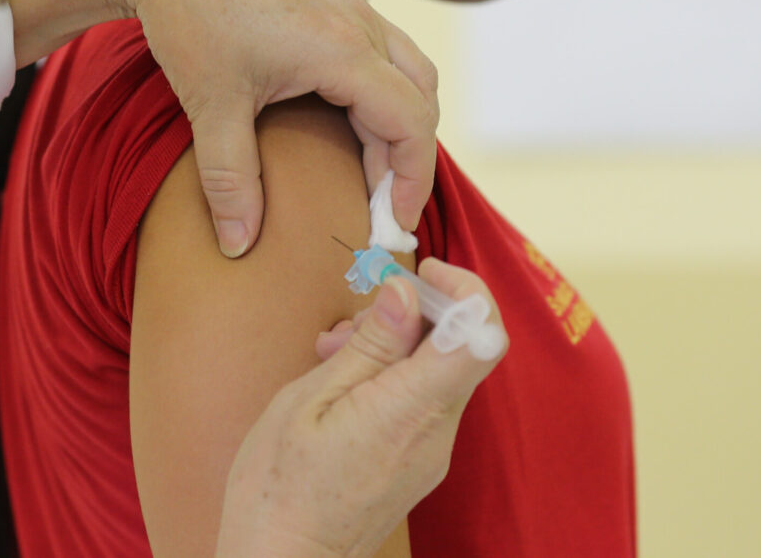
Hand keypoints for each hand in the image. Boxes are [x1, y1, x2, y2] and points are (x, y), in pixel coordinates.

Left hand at [127, 0, 438, 257]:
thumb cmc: (188, 16)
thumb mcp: (211, 105)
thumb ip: (230, 180)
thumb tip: (238, 245)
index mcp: (342, 50)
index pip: (412, 124)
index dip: (414, 181)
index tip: (395, 226)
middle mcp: (360, 24)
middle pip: (421, 100)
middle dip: (409, 160)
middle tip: (380, 209)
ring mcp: (352, 7)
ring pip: (409, 74)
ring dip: (398, 126)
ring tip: (367, 174)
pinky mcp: (336, 2)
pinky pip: (384, 55)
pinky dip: (381, 98)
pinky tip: (347, 125)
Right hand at [214, 259, 506, 556]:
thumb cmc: (279, 488)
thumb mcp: (309, 401)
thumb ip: (369, 346)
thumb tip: (405, 293)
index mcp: (409, 409)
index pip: (481, 338)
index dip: (466, 291)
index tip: (426, 273)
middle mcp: (436, 431)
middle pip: (462, 347)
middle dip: (417, 313)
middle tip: (358, 317)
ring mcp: (432, 450)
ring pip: (439, 371)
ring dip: (398, 344)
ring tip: (336, 351)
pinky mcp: (420, 461)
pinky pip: (423, 399)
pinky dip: (394, 375)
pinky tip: (344, 381)